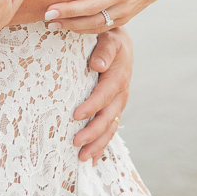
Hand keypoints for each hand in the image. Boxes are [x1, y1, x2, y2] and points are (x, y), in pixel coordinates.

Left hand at [46, 0, 163, 32]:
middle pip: (93, 6)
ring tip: (52, 22)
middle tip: (48, 12)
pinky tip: (67, 26)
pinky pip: (102, 28)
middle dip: (69, 10)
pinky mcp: (124, 19)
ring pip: (96, 21)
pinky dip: (84, 30)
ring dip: (73, 24)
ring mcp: (124, 9)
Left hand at [73, 27, 130, 162]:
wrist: (119, 41)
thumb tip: (98, 65)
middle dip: (93, 133)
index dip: (92, 106)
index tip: (76, 115)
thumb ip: (104, 49)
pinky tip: (93, 159)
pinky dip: (103, 144)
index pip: (104, 94)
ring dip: (98, 144)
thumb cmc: (108, 36)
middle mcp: (121, 93)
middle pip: (108, 117)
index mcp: (118, 76)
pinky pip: (110, 128)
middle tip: (76, 143)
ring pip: (110, 127)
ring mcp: (119, 102)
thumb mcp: (108, 37)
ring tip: (83, 158)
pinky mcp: (114, 108)